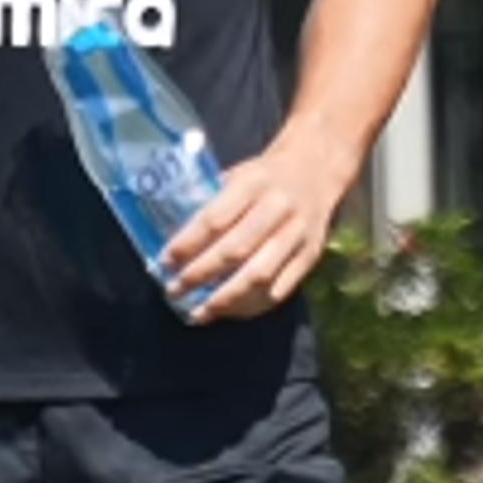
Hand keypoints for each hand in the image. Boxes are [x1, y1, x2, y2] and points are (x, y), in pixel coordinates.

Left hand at [163, 135, 350, 323]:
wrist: (316, 170)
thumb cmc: (265, 176)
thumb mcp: (237, 174)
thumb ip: (211, 203)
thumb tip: (175, 242)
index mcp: (254, 182)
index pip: (215, 219)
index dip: (187, 244)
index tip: (166, 262)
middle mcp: (278, 208)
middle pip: (235, 251)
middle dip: (200, 275)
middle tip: (174, 291)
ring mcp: (298, 234)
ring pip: (258, 275)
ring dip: (224, 299)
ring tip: (199, 312)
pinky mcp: (310, 256)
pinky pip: (279, 290)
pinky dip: (251, 305)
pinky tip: (229, 311)